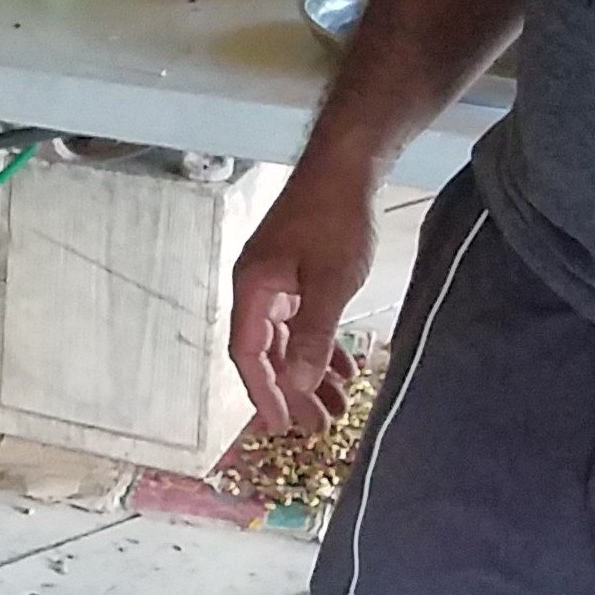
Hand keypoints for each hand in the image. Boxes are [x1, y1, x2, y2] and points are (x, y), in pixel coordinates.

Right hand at [231, 156, 378, 434]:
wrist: (345, 166)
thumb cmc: (334, 219)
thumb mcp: (330, 283)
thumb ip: (313, 335)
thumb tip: (299, 387)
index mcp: (252, 290)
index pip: (249, 354)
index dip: (264, 393)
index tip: (281, 427)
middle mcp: (256, 288)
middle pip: (268, 352)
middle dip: (291, 391)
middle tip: (316, 427)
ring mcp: (276, 280)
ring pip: (287, 340)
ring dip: (309, 372)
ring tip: (335, 406)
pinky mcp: (296, 273)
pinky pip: (302, 321)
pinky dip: (319, 345)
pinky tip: (342, 366)